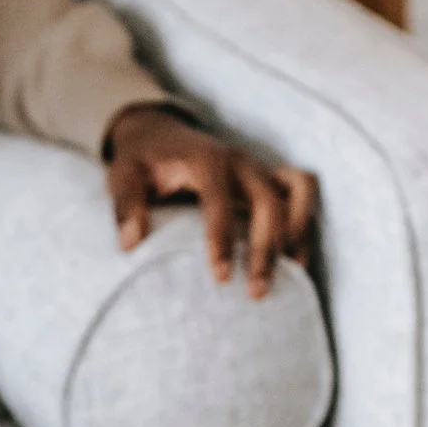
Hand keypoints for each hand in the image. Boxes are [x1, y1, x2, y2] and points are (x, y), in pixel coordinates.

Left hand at [104, 105, 318, 297]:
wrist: (161, 134)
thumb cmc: (143, 162)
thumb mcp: (123, 175)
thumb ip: (125, 205)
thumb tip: (130, 244)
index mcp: (205, 159)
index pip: (219, 197)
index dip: (222, 237)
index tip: (221, 277)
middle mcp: (240, 161)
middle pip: (269, 200)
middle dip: (266, 248)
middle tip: (256, 292)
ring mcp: (260, 168)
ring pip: (298, 191)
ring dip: (297, 234)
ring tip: (291, 277)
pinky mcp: (271, 178)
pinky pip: (303, 194)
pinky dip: (303, 226)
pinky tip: (294, 264)